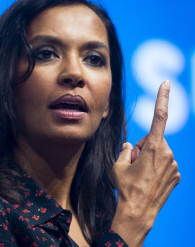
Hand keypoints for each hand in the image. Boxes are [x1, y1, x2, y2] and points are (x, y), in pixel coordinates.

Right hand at [111, 80, 180, 246]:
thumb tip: (129, 145)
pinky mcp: (177, 175)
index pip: (159, 116)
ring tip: (140, 174)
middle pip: (153, 139)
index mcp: (153, 147)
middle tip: (132, 163)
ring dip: (148, 157)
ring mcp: (174, 166)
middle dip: (142, 146)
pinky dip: (156, 167)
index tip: (166, 83)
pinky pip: (165, 163)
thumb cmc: (125, 187)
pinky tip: (149, 179)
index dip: (162, 98)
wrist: (138, 212)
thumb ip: (125, 150)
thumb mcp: (118, 165)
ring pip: (159, 152)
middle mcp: (167, 154)